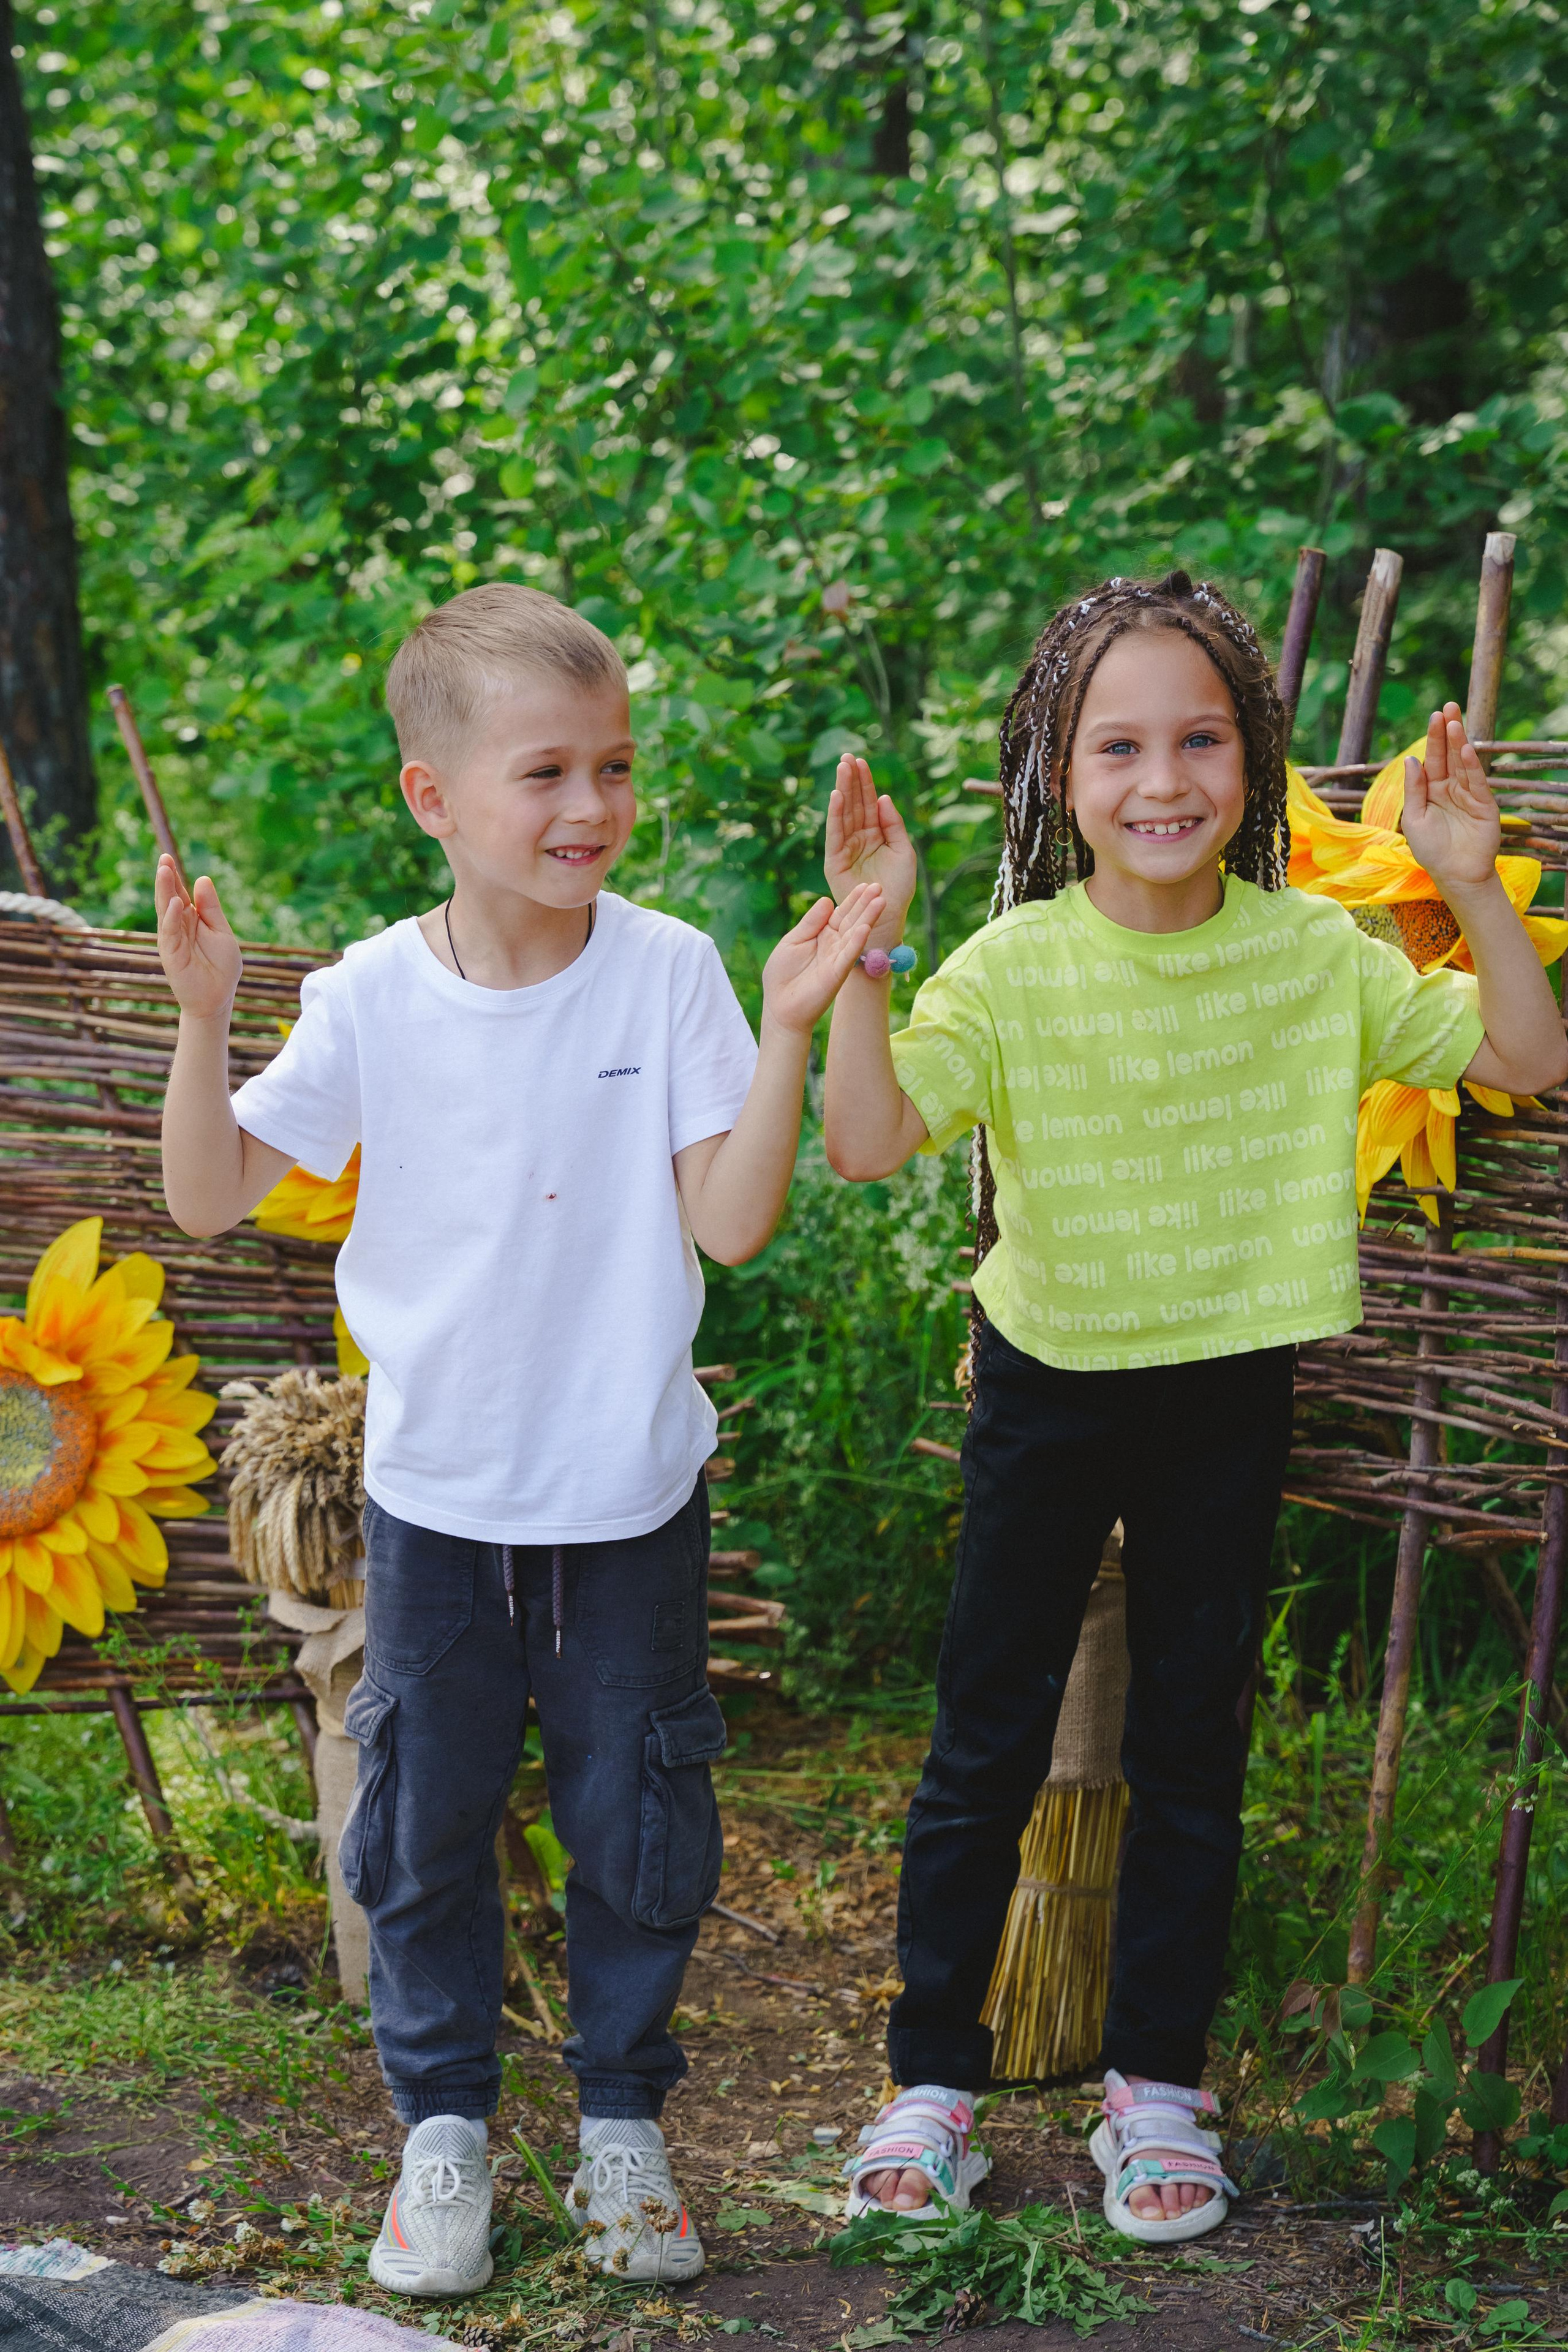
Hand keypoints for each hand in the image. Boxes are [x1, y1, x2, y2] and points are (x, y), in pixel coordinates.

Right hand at [155, 855, 242, 1019]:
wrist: (218, 998)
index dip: (174, 876)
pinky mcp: (172, 955)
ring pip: (166, 912)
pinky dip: (171, 918)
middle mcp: (178, 927)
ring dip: (164, 892)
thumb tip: (202, 879)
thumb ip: (210, 908)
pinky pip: (170, 933)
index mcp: (190, 919)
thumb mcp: (221, 931)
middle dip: (166, 879)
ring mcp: (173, 940)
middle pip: (169, 898)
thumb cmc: (221, 966)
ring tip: (163, 871)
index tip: (167, 857)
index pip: (180, 893)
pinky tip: (174, 903)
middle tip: (163, 858)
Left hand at [761, 881, 884, 1037]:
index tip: (864, 885)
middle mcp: (834, 944)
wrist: (780, 1006)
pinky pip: (849, 955)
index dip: (852, 900)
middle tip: (879, 887)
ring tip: (881, 901)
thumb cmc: (783, 973)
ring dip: (868, 918)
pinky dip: (857, 941)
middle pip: (852, 920)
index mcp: (822, 933)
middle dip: (865, 904)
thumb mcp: (793, 940)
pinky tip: (865, 928)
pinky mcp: (837, 973)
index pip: (840, 913)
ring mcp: (837, 958)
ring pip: (855, 934)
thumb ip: (810, 922)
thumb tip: (827, 900)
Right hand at [825, 754, 917, 949]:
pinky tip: (836, 796)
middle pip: (854, 803)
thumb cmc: (898, 887)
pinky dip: (834, 815)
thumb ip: (893, 824)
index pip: (868, 802)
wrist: (887, 915)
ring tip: (842, 768)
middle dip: (850, 780)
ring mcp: (845, 848)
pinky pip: (834, 834)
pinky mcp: (835, 861)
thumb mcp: (904, 851)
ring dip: (842, 790)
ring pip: (843, 813)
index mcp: (875, 833)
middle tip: (847, 757)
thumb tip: (883, 798)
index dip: (865, 782)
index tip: (862, 760)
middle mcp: (858, 838)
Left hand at [1400, 703, 1502, 894]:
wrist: (1454, 875)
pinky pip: (1477, 781)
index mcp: (1432, 791)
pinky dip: (1473, 765)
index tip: (1434, 715)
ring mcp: (1469, 795)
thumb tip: (1412, 760)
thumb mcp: (1414, 818)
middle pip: (1450, 755)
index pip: (1433, 759)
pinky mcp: (1484, 805)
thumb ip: (1414, 790)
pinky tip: (1468, 749)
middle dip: (1449, 731)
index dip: (1434, 738)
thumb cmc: (1431, 851)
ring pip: (1463, 763)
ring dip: (1460, 742)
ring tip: (1455, 721)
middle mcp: (1451, 788)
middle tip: (1449, 707)